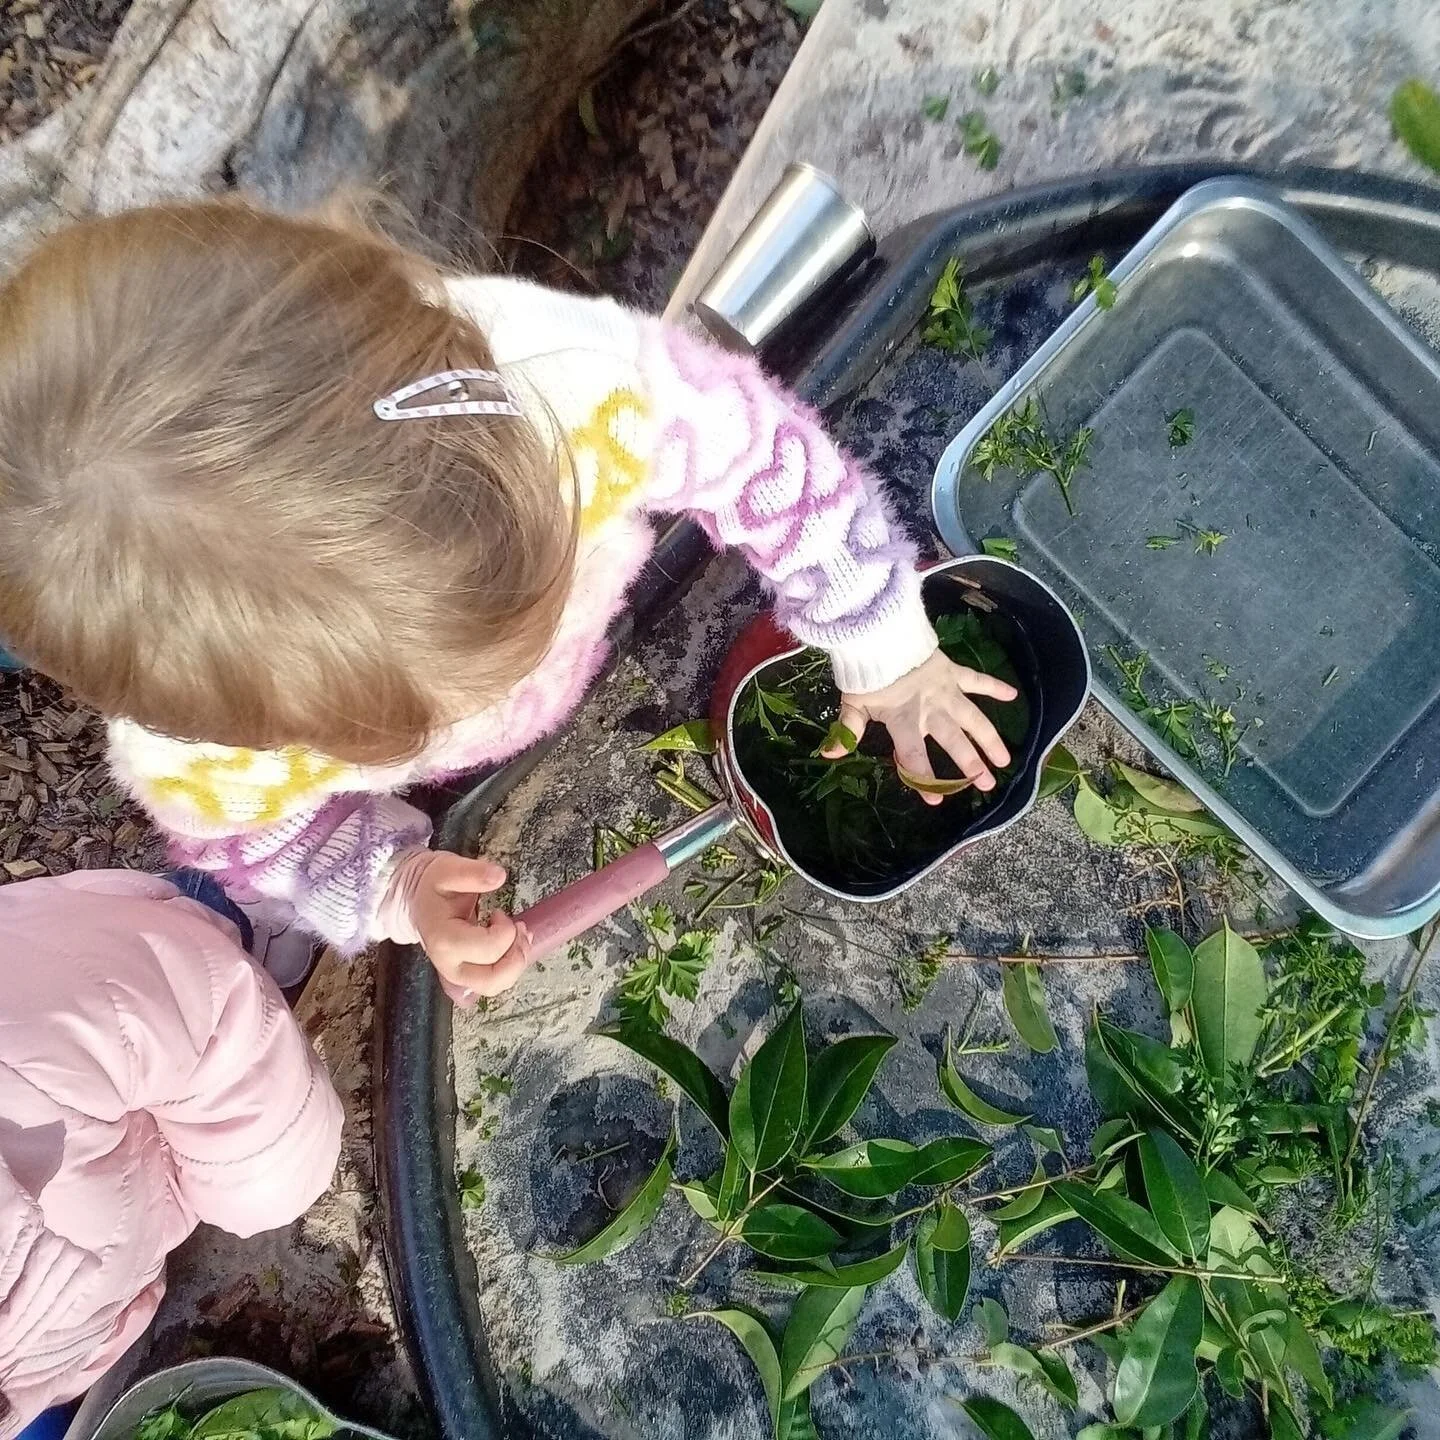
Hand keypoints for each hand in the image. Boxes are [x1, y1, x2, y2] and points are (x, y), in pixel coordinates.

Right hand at [411, 854, 531, 1004]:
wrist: (418, 901)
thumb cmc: (432, 888)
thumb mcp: (448, 869)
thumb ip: (472, 873)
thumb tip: (498, 876)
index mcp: (443, 940)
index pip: (488, 948)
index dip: (505, 930)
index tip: (498, 912)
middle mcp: (449, 965)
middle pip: (493, 980)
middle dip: (516, 955)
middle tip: (518, 929)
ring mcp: (457, 975)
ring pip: (497, 985)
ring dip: (517, 962)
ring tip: (519, 935)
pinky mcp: (467, 976)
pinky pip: (494, 981)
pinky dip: (511, 965)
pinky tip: (513, 943)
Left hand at [821, 649, 1017, 803]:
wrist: (880, 631)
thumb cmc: (866, 672)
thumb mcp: (852, 702)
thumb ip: (847, 730)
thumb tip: (829, 755)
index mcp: (905, 720)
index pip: (914, 755)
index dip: (924, 779)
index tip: (935, 799)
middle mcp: (930, 709)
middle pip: (953, 740)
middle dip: (970, 764)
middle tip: (986, 784)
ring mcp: (945, 690)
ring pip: (973, 717)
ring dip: (990, 738)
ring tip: (1004, 760)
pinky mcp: (953, 671)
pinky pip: (977, 680)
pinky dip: (995, 686)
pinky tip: (1013, 695)